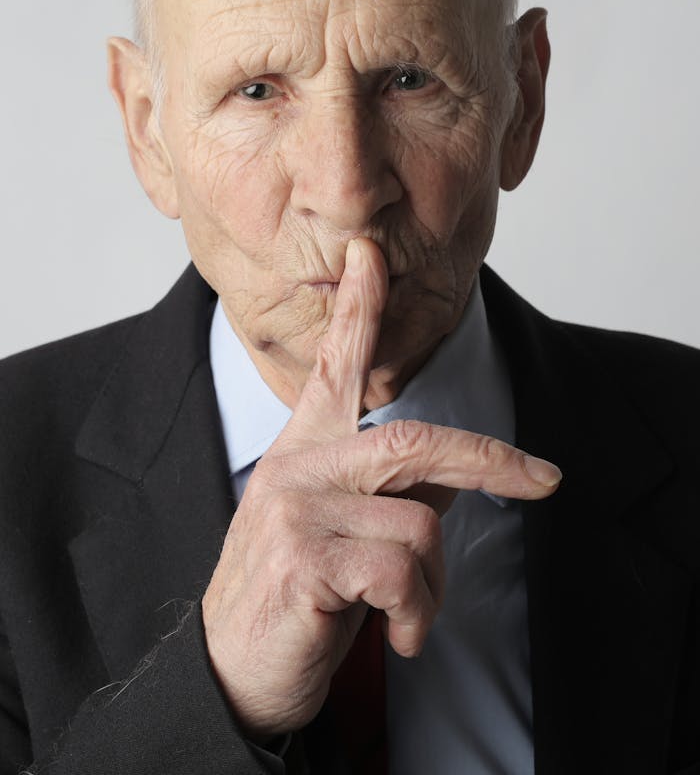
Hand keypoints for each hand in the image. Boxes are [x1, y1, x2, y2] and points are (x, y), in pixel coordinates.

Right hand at [202, 238, 560, 737]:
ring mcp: (296, 509)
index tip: (369, 255)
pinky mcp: (302, 558)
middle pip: (415, 440)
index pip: (334, 366)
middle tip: (544, 480)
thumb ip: (392, 494)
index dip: (357, 308)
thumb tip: (457, 478)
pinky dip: (418, 614)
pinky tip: (396, 637)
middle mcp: (297, 467)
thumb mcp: (346, 537)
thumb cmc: (297, 598)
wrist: (231, 671)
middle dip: (492, 460)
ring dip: (436, 586)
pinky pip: (403, 571)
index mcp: (305, 452)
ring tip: (408, 618)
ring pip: (422, 523)